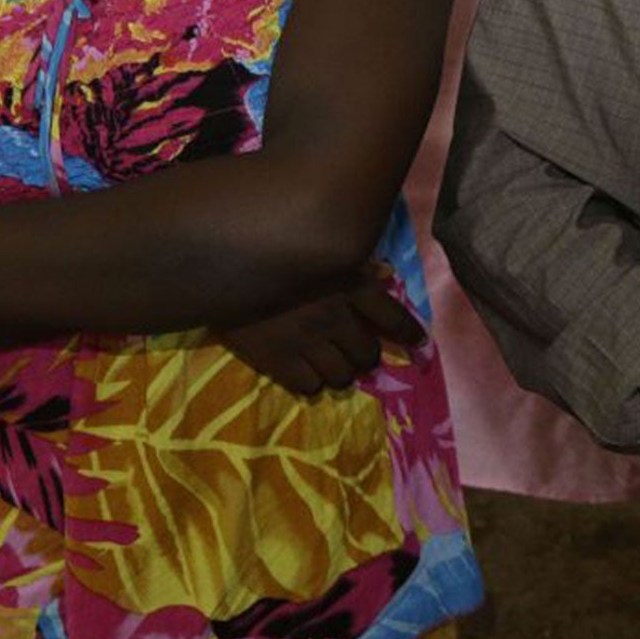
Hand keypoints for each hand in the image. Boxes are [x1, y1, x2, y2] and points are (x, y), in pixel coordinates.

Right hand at [217, 263, 425, 394]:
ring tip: (333, 366)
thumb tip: (385, 272)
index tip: (419, 342)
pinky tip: (305, 371)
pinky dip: (312, 382)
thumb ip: (353, 264)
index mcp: (350, 285)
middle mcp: (336, 317)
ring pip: (343, 377)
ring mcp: (308, 342)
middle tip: (357, 353)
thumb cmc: (274, 251)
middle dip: (366, 356)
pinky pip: (310, 387)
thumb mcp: (321, 251)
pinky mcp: (279, 361)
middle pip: (368, 355)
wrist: (220, 268)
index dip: (409, 333)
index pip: (394, 317)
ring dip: (342, 372)